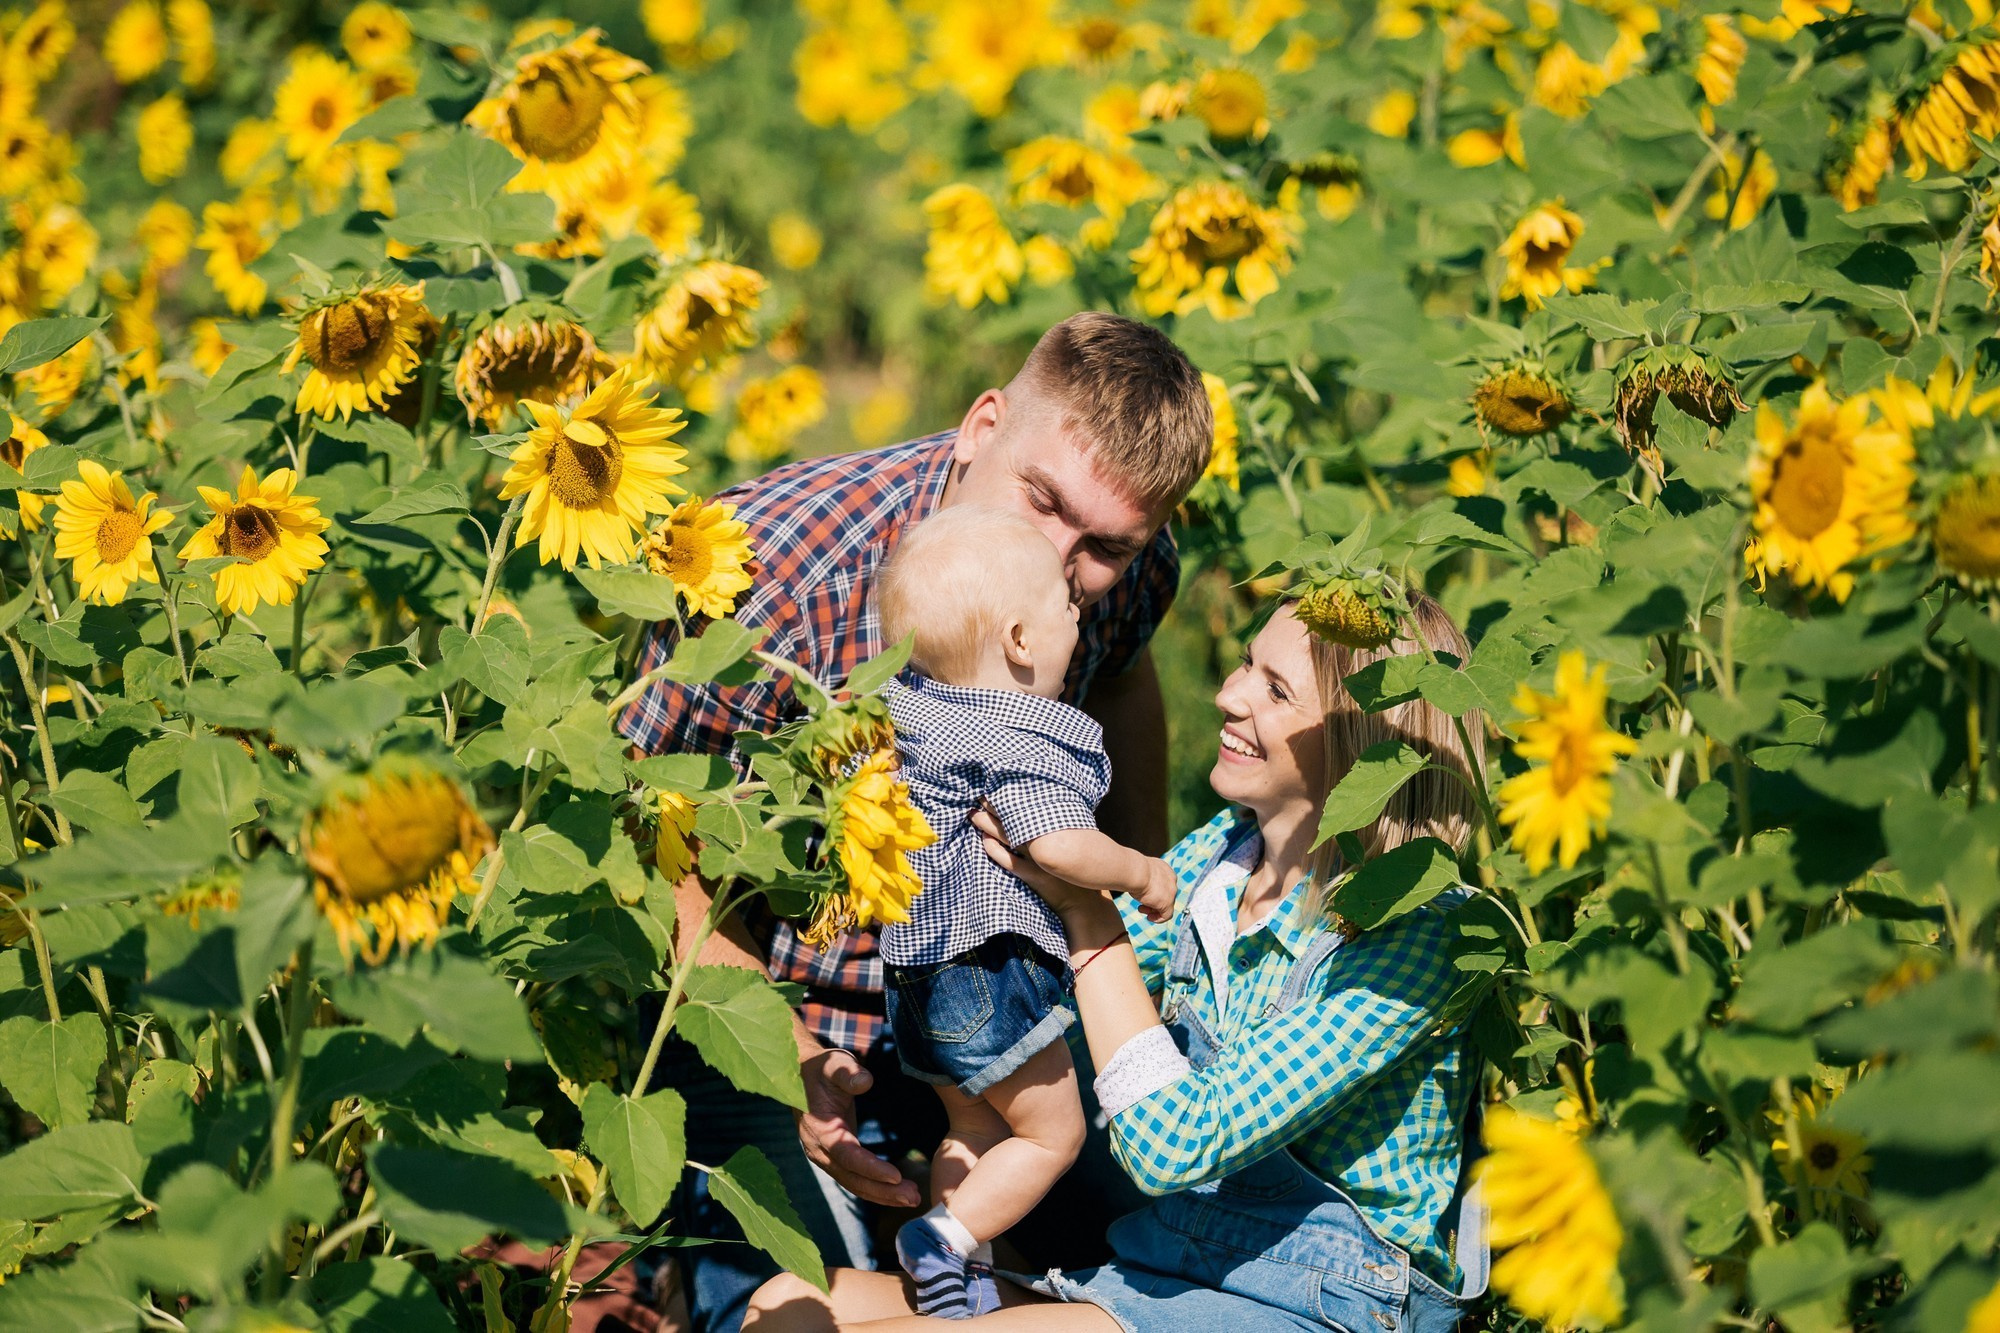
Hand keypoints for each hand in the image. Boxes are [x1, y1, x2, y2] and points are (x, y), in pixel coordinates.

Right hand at [797, 1048, 920, 1207]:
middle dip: (883, 1190)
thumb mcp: (834, 1064)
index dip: (871, 1168)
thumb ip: (848, 1073)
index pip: (847, 1155)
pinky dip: (875, 1187)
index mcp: (819, 1129)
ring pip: (854, 1183)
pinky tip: (897, 1191)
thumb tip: (865, 1081)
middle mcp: (818, 1149)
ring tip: (912, 1198)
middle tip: (913, 1197)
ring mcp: (825, 1156)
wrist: (801, 1075)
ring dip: (882, 1194)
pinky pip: (854, 1178)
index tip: (896, 1176)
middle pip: (852, 1177)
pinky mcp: (834, 1157)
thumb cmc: (822, 1068)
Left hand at [971, 805, 1093, 915]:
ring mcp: (1039, 859)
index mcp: (1057, 829)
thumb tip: (1048, 809)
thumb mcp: (1078, 841)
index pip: (1030, 807)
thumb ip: (1063, 827)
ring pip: (1008, 837)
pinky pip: (1009, 861)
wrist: (1085, 902)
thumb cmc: (1081, 868)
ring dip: (989, 825)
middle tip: (979, 795)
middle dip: (995, 806)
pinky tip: (985, 841)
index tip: (997, 787)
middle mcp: (1047, 841)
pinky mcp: (1034, 876)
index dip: (1011, 797)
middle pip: (1015, 818)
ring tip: (974, 814)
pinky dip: (995, 850)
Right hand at [1133, 858, 1175, 923]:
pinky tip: (1150, 918)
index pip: (1163, 884)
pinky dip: (1158, 918)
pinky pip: (1167, 915)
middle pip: (1165, 895)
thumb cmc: (1134, 870)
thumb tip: (1138, 882)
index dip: (1154, 892)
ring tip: (1141, 910)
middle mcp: (1171, 880)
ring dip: (1153, 910)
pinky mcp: (1168, 903)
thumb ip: (1144, 878)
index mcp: (1165, 870)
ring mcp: (1171, 892)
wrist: (1136, 872)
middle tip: (1141, 905)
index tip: (1144, 895)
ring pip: (1166, 905)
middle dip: (1153, 901)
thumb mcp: (1140, 873)